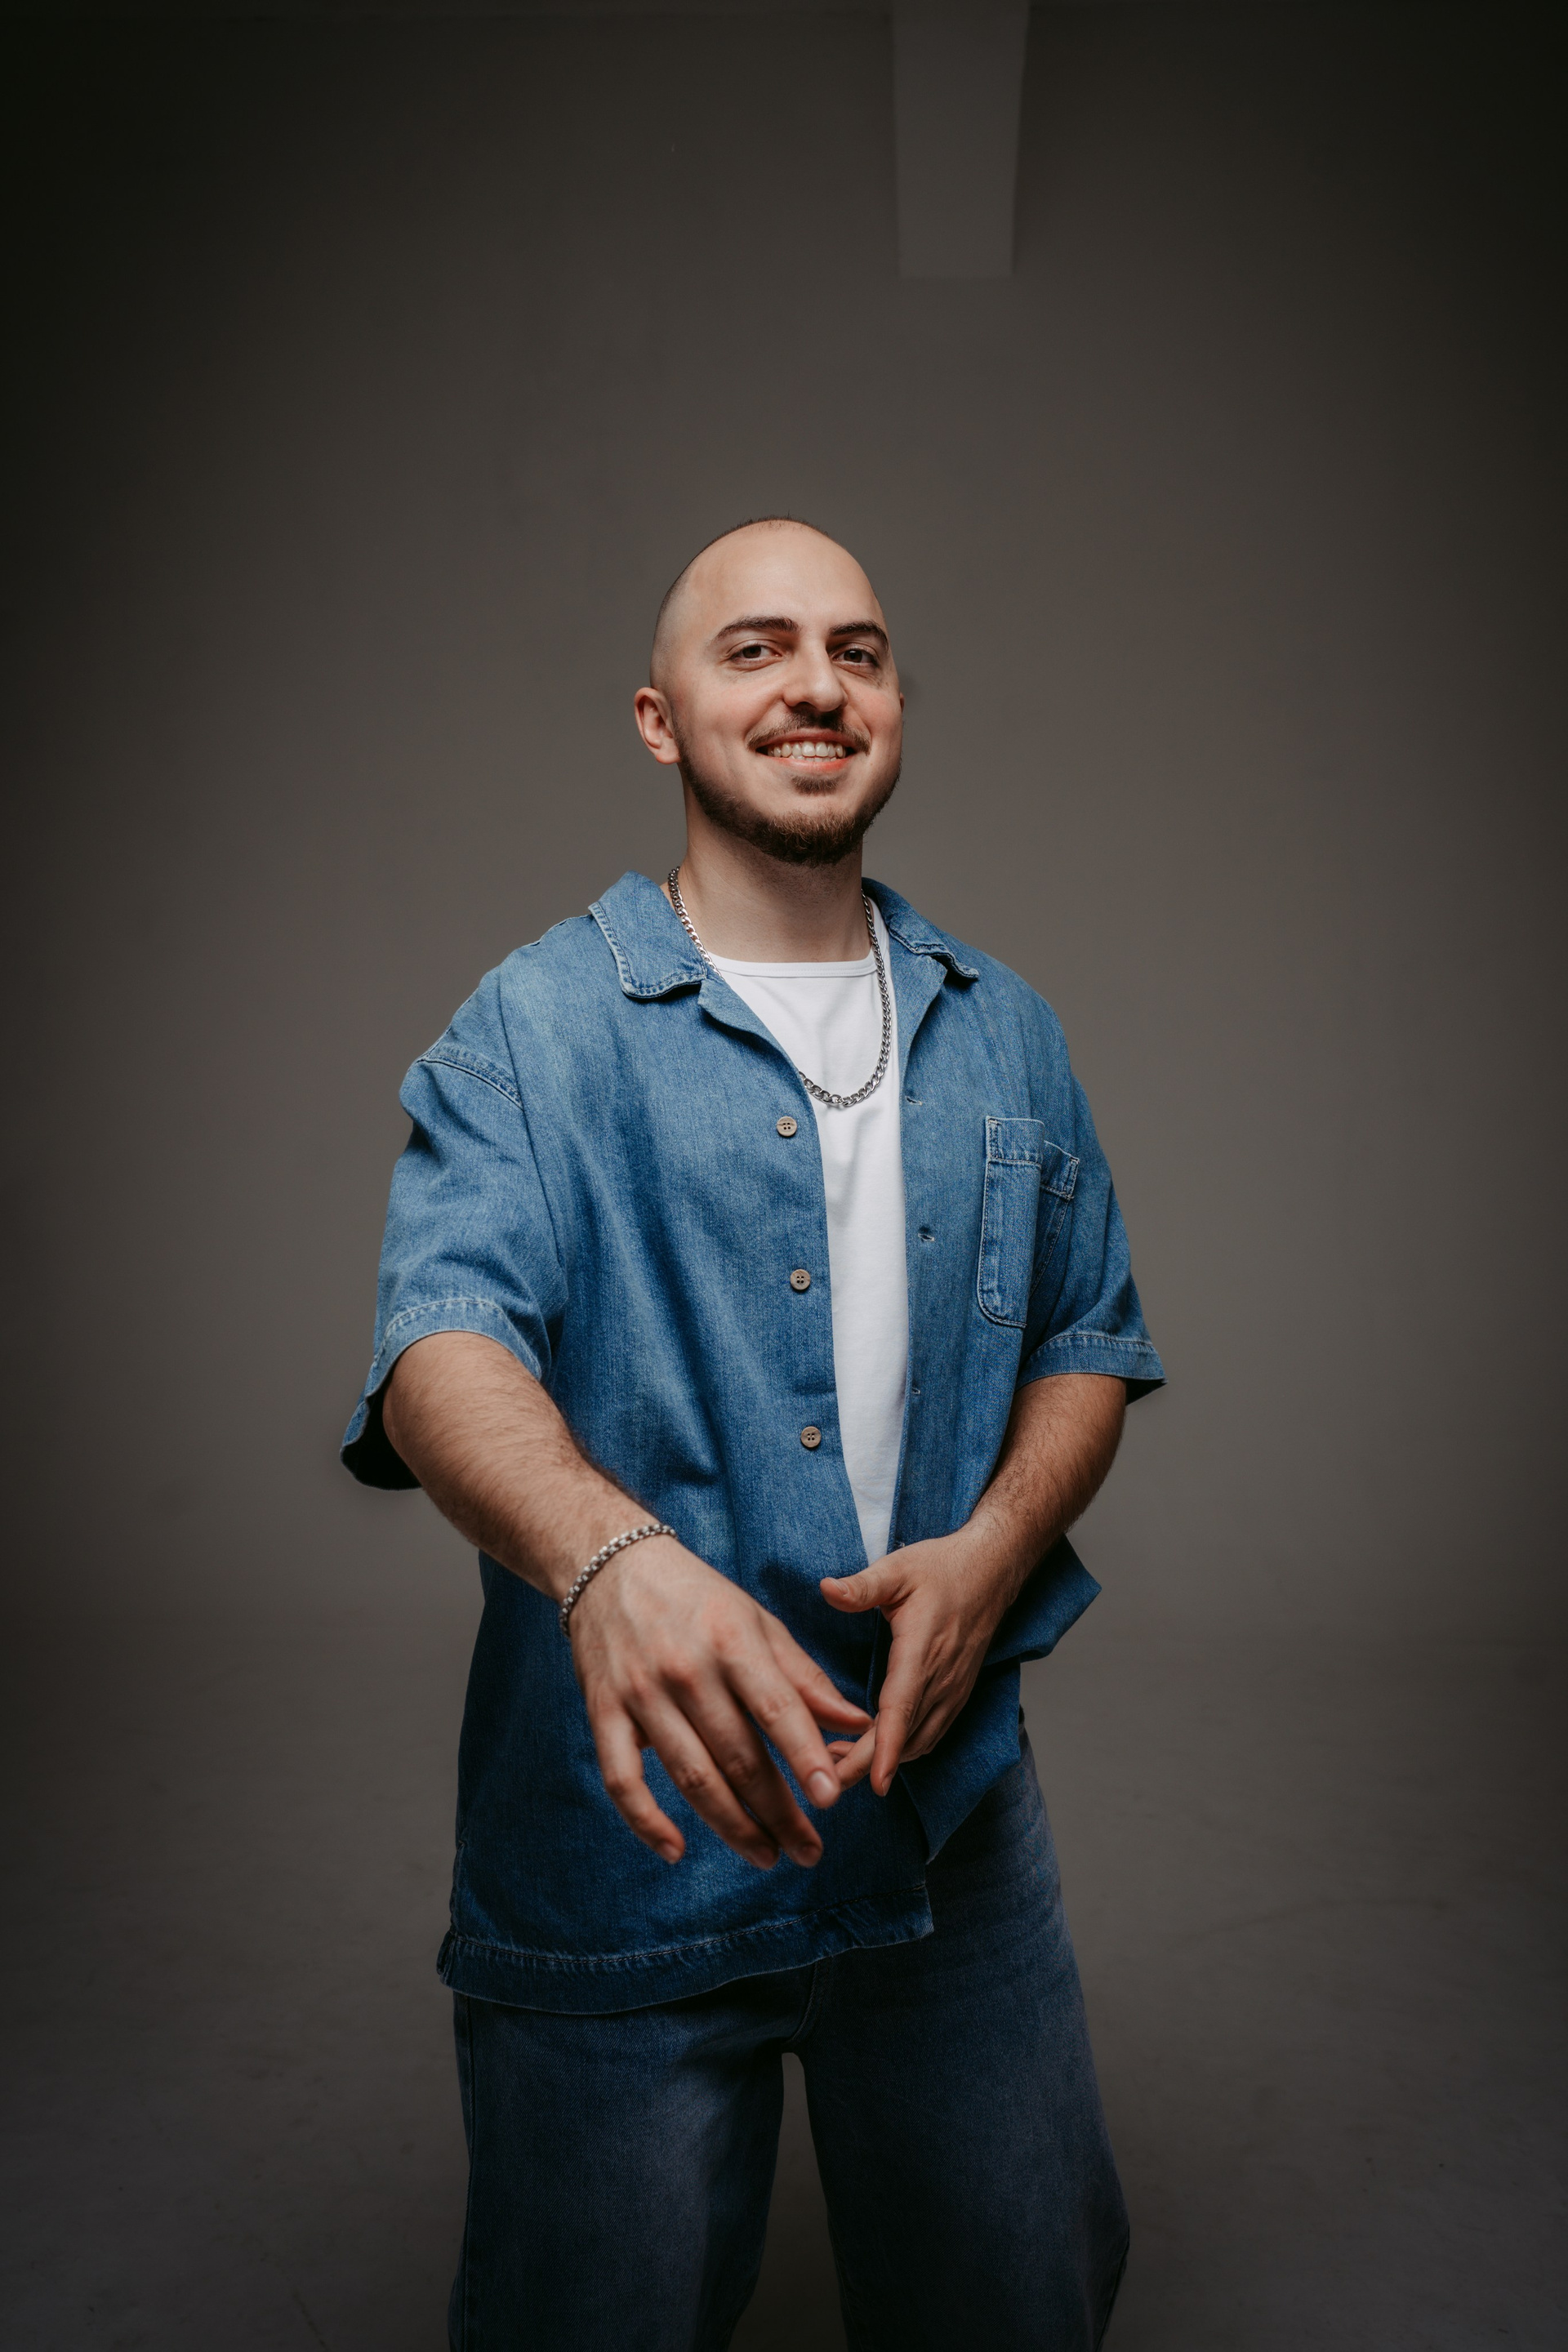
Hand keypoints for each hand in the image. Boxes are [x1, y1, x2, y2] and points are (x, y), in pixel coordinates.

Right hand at [569, 1537, 871, 1871]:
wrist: (609, 1567)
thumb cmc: (698, 1598)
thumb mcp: (757, 1621)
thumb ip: (804, 1676)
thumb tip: (856, 1722)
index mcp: (730, 1641)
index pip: (774, 1708)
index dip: (803, 1756)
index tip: (830, 1800)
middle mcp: (685, 1669)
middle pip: (737, 1756)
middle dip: (778, 1811)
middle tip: (810, 1851)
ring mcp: (640, 1694)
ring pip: (691, 1776)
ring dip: (731, 1827)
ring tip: (767, 1855)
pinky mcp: (603, 1713)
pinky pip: (621, 1780)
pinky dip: (645, 1822)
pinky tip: (675, 1852)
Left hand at [819, 1529, 1018, 1795]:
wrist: (991, 1571)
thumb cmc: (942, 1568)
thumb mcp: (897, 1568)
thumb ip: (862, 1585)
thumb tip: (826, 1589)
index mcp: (921, 1649)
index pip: (902, 1706)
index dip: (888, 1748)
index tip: (875, 1782)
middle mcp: (941, 1677)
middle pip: (905, 1736)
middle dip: (869, 1765)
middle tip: (827, 1779)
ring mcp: (952, 1689)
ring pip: (919, 1741)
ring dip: (884, 1759)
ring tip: (839, 1763)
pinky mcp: (956, 1693)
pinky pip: (931, 1733)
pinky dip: (905, 1749)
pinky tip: (879, 1751)